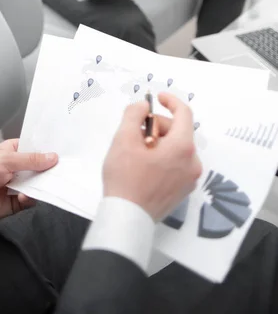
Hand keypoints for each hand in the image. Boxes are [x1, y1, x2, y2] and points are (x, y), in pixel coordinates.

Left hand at [0, 140, 57, 220]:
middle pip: (40, 168)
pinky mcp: (16, 201)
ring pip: (38, 184)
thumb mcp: (6, 160)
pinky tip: (24, 196)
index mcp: (14, 151)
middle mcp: (18, 167)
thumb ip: (30, 160)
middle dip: (48, 170)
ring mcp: (18, 184)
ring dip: (41, 185)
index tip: (62, 152)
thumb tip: (52, 157)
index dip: (48, 151)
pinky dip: (31, 198)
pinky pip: (31, 199)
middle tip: (60, 171)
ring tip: (43, 184)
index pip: (36, 149)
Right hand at [103, 94, 201, 221]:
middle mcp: (193, 162)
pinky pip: (177, 163)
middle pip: (178, 131)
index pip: (184, 113)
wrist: (127, 217)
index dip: (170, 101)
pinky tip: (143, 166)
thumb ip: (134, 114)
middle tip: (134, 133)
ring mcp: (190, 178)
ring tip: (136, 152)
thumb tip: (144, 107)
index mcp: (182, 147)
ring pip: (176, 147)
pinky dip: (163, 157)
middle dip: (156, 126)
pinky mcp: (184, 189)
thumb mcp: (124, 139)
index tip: (156, 98)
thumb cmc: (125, 176)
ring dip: (158, 142)